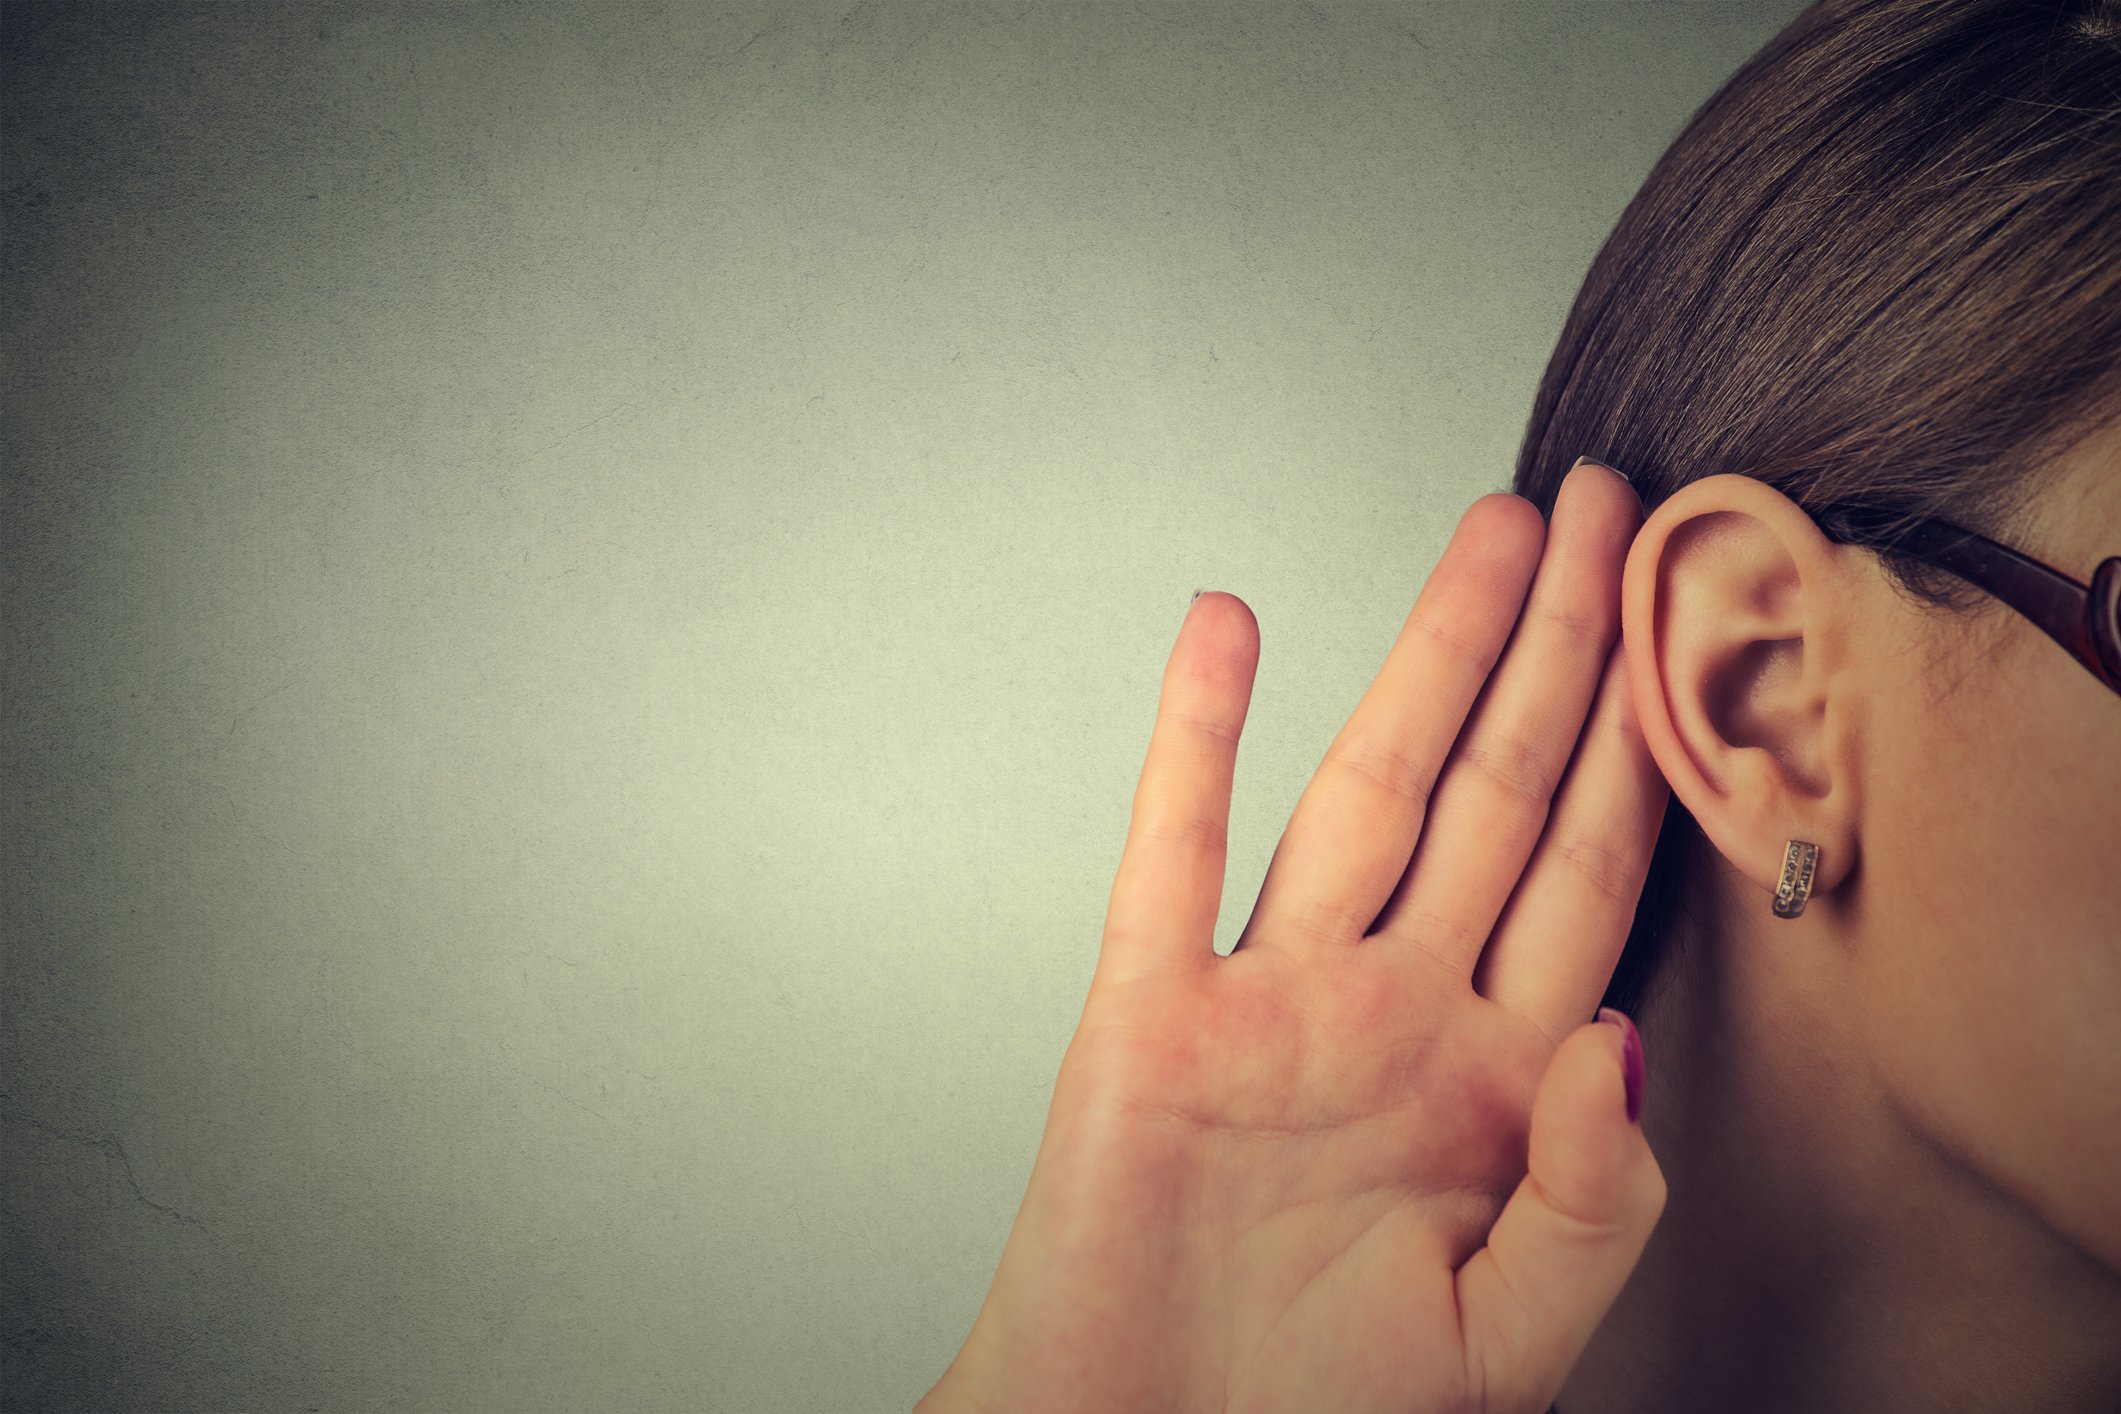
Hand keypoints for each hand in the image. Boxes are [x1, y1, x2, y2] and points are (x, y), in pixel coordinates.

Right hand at [919, 461, 1669, 1413]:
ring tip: (1488, 535)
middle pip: (1496, 790)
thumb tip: (1617, 1039)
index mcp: (1492, 1081)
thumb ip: (1589, 1202)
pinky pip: (1175, 850)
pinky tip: (1225, 634)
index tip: (1683, 624)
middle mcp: (1392, 1010)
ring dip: (1426, 657)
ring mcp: (1273, 998)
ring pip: (1364, 789)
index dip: (1644, 743)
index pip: (1588, 872)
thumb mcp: (1508, 1344)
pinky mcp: (1152, 1013)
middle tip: (1607, 511)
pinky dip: (1194, 737)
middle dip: (1560, 650)